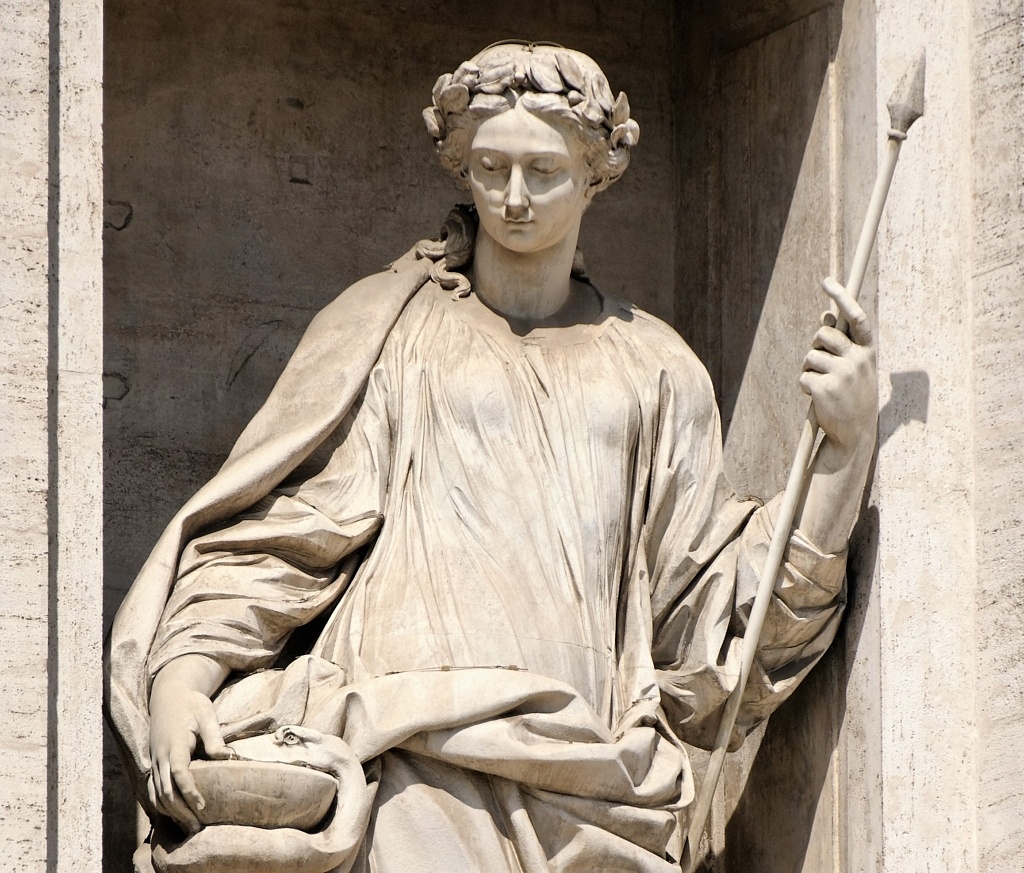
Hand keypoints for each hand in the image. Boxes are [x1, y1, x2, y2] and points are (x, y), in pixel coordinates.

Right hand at [148, 666, 231, 832]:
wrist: (169, 694)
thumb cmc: (191, 703)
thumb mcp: (206, 715)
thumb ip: (215, 738)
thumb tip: (228, 758)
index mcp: (174, 743)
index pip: (178, 773)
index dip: (189, 791)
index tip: (202, 806)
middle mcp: (160, 755)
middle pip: (165, 790)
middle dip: (180, 811)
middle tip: (198, 827)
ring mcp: (155, 759)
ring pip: (156, 793)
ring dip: (171, 811)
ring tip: (189, 826)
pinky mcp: (154, 762)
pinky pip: (153, 788)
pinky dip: (161, 804)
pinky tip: (175, 814)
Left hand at [799, 277, 877, 457]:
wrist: (854, 434)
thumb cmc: (852, 396)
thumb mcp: (855, 367)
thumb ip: (842, 343)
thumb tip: (825, 316)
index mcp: (868, 352)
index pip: (856, 318)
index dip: (842, 297)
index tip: (827, 282)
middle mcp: (858, 360)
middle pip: (823, 335)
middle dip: (816, 346)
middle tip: (822, 364)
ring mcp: (842, 375)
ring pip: (810, 356)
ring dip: (809, 369)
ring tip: (823, 385)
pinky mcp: (824, 389)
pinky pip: (803, 377)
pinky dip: (805, 386)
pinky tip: (818, 398)